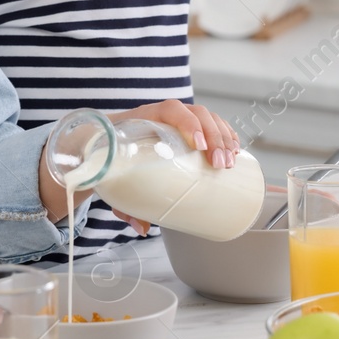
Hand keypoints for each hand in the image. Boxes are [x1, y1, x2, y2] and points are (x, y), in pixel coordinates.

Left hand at [111, 100, 240, 233]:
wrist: (103, 142)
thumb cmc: (110, 157)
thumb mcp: (114, 178)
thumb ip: (124, 203)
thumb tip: (143, 228)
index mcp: (144, 118)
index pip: (171, 110)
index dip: (189, 123)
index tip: (198, 145)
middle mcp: (164, 115)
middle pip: (197, 114)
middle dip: (214, 138)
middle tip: (220, 164)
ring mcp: (178, 119)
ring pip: (209, 118)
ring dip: (224, 138)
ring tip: (229, 162)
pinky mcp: (188, 128)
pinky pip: (212, 123)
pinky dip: (226, 134)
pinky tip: (234, 149)